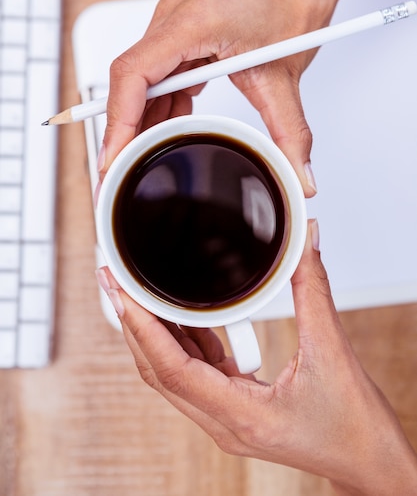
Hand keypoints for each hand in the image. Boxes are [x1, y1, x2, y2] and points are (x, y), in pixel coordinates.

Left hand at [97, 220, 416, 493]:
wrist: (370, 463)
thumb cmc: (354, 428)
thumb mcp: (333, 352)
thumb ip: (314, 291)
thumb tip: (303, 244)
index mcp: (241, 415)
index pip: (172, 369)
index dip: (142, 327)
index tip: (122, 292)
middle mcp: (224, 420)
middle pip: (159, 370)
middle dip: (134, 323)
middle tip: (116, 282)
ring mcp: (227, 416)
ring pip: (173, 371)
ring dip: (154, 332)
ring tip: (139, 292)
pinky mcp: (235, 406)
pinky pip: (197, 370)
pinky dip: (184, 339)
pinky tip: (183, 314)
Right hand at [99, 0, 339, 196]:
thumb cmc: (289, 10)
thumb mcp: (285, 81)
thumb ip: (290, 134)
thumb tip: (297, 175)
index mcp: (192, 22)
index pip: (133, 74)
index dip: (119, 120)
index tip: (115, 156)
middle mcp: (173, 19)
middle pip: (129, 83)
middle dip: (126, 130)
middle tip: (124, 170)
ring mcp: (172, 27)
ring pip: (140, 83)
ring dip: (143, 121)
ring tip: (147, 157)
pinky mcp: (178, 38)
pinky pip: (156, 78)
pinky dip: (160, 108)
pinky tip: (167, 129)